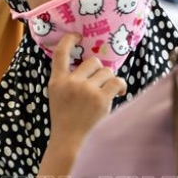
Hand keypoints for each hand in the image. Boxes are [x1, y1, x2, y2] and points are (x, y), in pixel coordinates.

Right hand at [47, 34, 126, 152]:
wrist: (70, 141)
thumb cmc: (66, 118)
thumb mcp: (57, 95)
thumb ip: (66, 79)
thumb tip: (90, 63)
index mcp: (57, 81)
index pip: (60, 53)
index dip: (69, 40)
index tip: (77, 36)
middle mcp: (71, 82)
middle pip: (93, 61)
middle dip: (99, 70)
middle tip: (99, 82)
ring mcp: (86, 90)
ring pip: (106, 72)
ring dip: (109, 80)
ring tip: (108, 91)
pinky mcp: (101, 99)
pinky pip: (117, 82)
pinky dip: (121, 86)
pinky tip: (120, 92)